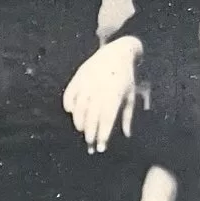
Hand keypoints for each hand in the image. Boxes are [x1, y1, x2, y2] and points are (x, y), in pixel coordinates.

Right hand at [63, 35, 142, 152]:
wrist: (117, 52)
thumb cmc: (125, 77)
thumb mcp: (130, 96)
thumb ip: (127, 116)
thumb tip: (126, 135)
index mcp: (114, 95)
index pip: (106, 120)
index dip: (103, 135)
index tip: (101, 147)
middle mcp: (99, 90)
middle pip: (92, 117)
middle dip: (90, 133)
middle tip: (90, 145)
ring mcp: (87, 84)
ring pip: (79, 108)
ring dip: (79, 122)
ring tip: (82, 132)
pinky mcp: (78, 78)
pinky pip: (69, 95)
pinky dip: (69, 105)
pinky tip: (71, 113)